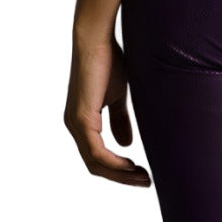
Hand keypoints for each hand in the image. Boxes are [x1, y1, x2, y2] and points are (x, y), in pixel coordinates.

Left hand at [64, 33, 151, 186]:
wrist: (97, 40)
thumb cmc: (108, 61)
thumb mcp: (118, 95)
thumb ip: (120, 119)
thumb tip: (126, 144)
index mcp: (83, 122)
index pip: (98, 157)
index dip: (119, 168)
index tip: (141, 173)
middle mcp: (75, 127)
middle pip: (96, 166)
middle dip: (122, 177)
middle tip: (146, 182)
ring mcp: (76, 125)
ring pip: (95, 164)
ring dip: (120, 174)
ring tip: (143, 177)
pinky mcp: (82, 119)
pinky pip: (96, 152)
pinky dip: (114, 163)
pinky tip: (131, 164)